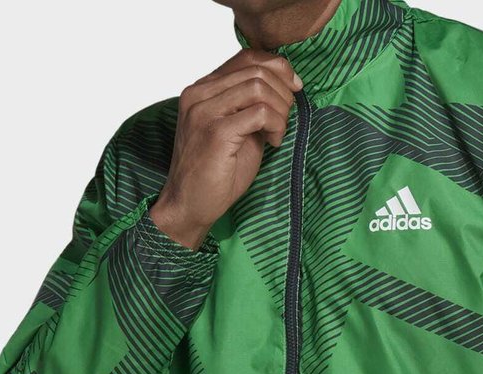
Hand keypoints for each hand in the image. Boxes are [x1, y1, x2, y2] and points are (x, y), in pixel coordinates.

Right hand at [149, 48, 302, 249]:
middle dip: (283, 92)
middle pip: (256, 69)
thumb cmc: (215, 174)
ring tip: (277, 133)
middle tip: (285, 120)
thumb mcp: (237, 131)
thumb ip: (251, 107)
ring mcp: (205, 111)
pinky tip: (273, 142)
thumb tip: (284, 90)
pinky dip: (275, 125)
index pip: (246, 57)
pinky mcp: (215, 131)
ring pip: (259, 86)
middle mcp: (199, 93)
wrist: (189, 206)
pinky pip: (259, 113)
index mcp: (202, 89)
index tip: (294, 88)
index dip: (277, 67)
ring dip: (280, 110)